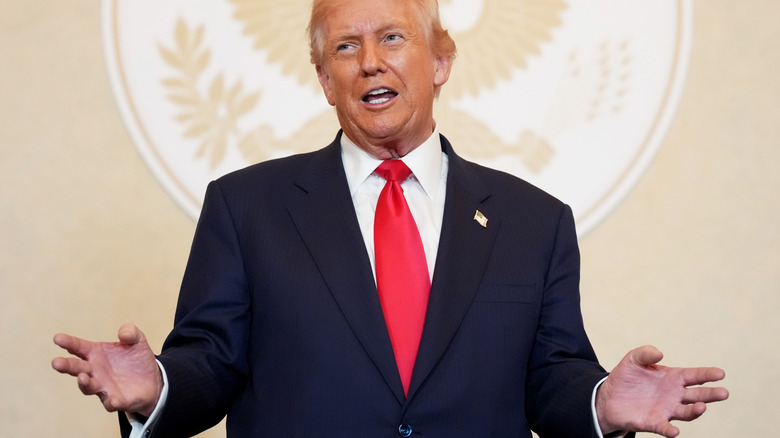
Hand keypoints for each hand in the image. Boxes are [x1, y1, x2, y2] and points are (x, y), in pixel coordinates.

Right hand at [51, 324, 162, 416]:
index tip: (57, 338)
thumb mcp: (137, 341)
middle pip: (77, 368)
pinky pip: (111, 403)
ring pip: (89, 387)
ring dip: (84, 383)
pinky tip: (113, 400)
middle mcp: (95, 372)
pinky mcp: (117, 401)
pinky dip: (111, 401)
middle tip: (56, 362)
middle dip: (66, 365)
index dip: (68, 343)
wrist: (151, 381)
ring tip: (82, 377)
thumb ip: (131, 333)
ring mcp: (103, 387)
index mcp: (96, 354)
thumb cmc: (136, 359)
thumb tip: (123, 333)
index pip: (78, 347)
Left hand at [596, 345, 728, 437]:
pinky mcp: (653, 422)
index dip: (708, 374)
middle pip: (697, 395)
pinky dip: (670, 429)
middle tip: (723, 393)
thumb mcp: (633, 359)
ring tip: (702, 407)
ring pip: (686, 412)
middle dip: (711, 394)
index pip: (695, 375)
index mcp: (673, 378)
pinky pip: (665, 427)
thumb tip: (660, 354)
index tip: (721, 373)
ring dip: (695, 411)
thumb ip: (645, 353)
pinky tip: (674, 431)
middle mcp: (674, 395)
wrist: (609, 396)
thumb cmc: (627, 377)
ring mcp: (666, 410)